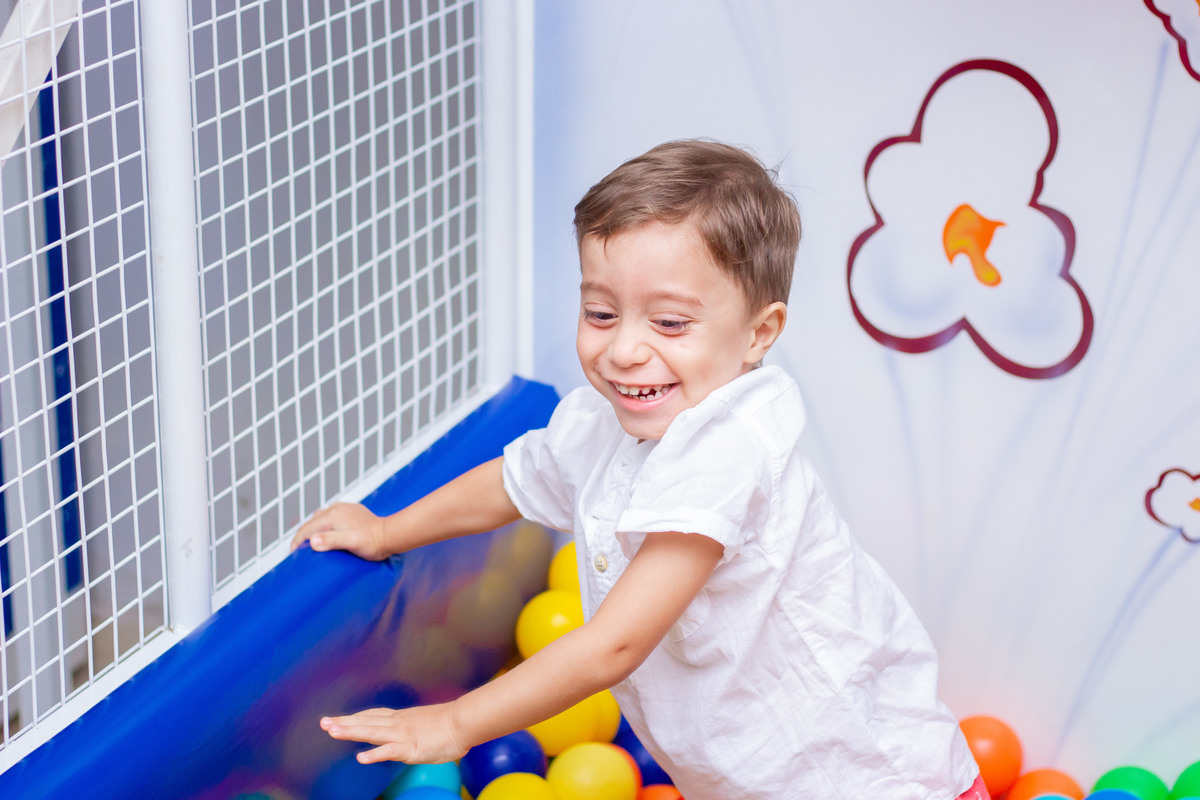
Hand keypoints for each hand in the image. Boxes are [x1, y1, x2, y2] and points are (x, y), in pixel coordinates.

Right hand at [291, 502, 389, 559]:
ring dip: (314, 529)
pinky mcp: (352, 511)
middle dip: (303, 536)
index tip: (293, 556)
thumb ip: (332, 541)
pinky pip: (332, 516)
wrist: (390, 534)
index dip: (296, 542)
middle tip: (299, 552)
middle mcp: (336, 509)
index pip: (306, 529)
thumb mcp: (351, 543)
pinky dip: (325, 525)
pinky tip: (329, 533)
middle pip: (311, 522)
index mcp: (332, 516)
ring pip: (321, 517)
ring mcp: (344, 508)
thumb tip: (312, 541)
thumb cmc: (372, 542)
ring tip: (312, 543)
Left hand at [320, 702, 467, 764]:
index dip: (354, 717)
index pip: (372, 716)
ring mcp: (402, 734)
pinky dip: (374, 754)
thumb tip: (412, 732)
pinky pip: (389, 751)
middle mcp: (398, 723)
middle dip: (344, 722)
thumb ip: (414, 727)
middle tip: (323, 722)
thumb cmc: (451, 723)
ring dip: (351, 732)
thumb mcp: (426, 722)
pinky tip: (361, 758)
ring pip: (371, 732)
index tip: (337, 718)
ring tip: (332, 732)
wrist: (464, 721)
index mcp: (401, 718)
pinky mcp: (410, 747)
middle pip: (366, 721)